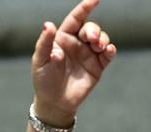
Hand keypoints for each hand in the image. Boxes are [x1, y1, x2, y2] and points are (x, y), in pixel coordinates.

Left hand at [30, 0, 115, 126]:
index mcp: (63, 37)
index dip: (85, 7)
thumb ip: (45, 42)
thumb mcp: (40, 60)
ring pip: (101, 39)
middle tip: (91, 39)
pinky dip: (111, 50)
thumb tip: (48, 25)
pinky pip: (108, 55)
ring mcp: (89, 55)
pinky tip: (109, 50)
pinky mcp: (98, 67)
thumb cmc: (44, 80)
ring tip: (99, 46)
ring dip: (103, 38)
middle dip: (93, 30)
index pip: (76, 18)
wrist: (54, 103)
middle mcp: (77, 43)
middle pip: (90, 28)